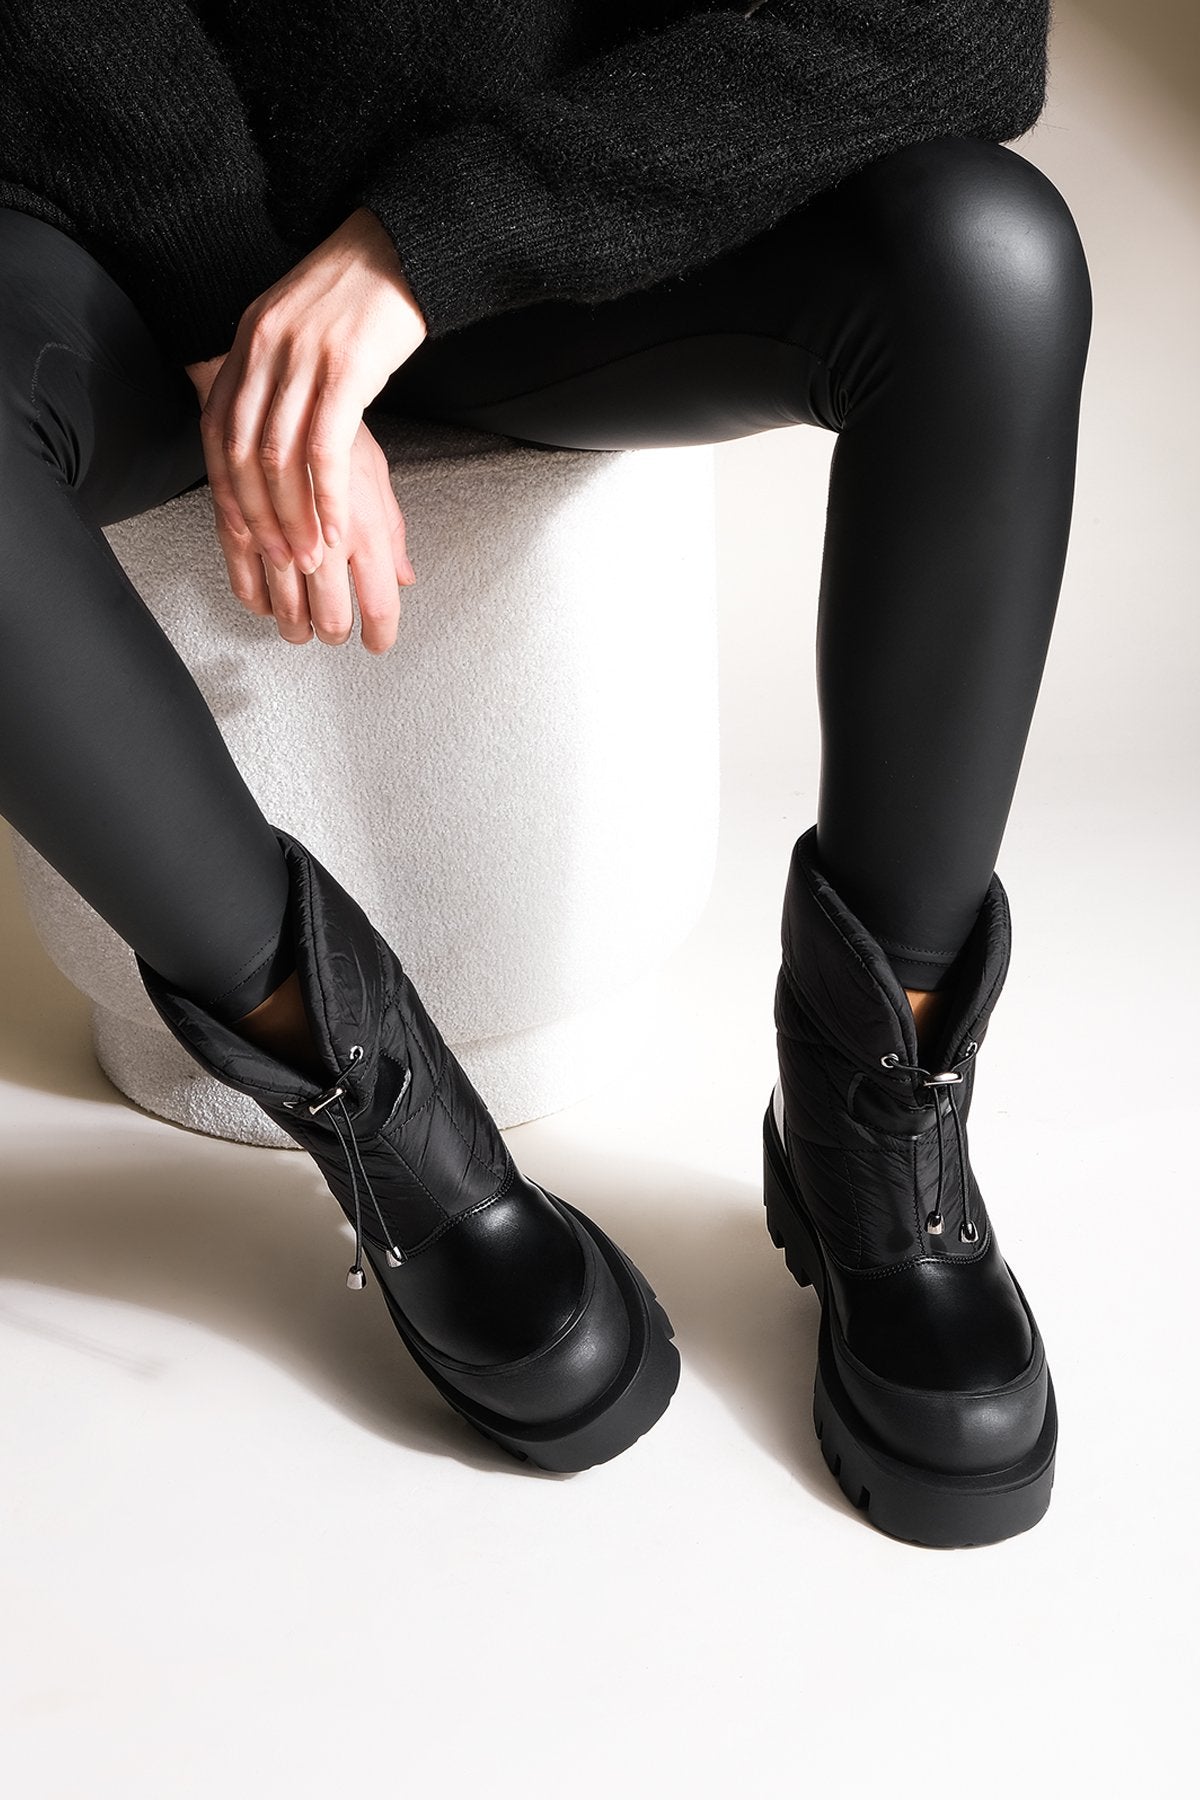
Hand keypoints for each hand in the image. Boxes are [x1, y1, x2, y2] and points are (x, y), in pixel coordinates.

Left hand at [185, 206, 427, 653]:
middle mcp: (265, 349)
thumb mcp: (299, 326)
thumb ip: (279, 372)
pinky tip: (337, 528)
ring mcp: (303, 357)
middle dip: (257, 517)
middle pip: (242, 452)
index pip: (217, 432)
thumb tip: (275, 427)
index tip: (241, 536)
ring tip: (308, 559)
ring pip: (279, 458)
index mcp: (249, 342)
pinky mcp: (346, 368)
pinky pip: (325, 448)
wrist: (403, 243)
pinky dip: (326, 497)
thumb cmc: (360, 291)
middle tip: (276, 562)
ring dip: (292, 518)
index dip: (226, 491)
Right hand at [201, 411, 416, 654]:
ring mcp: (280, 536)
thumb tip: (404, 577)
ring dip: (296, 627)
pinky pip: (246, 585)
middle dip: (335, 634)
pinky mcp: (240, 526)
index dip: (381, 635)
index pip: (380, 605)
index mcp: (365, 527)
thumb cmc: (332, 428)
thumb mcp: (377, 475)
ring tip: (302, 625)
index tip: (378, 643)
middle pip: (332, 619)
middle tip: (337, 630)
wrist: (282, 386)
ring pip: (287, 612)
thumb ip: (392, 532)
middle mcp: (324, 536)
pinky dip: (258, 602)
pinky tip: (268, 601)